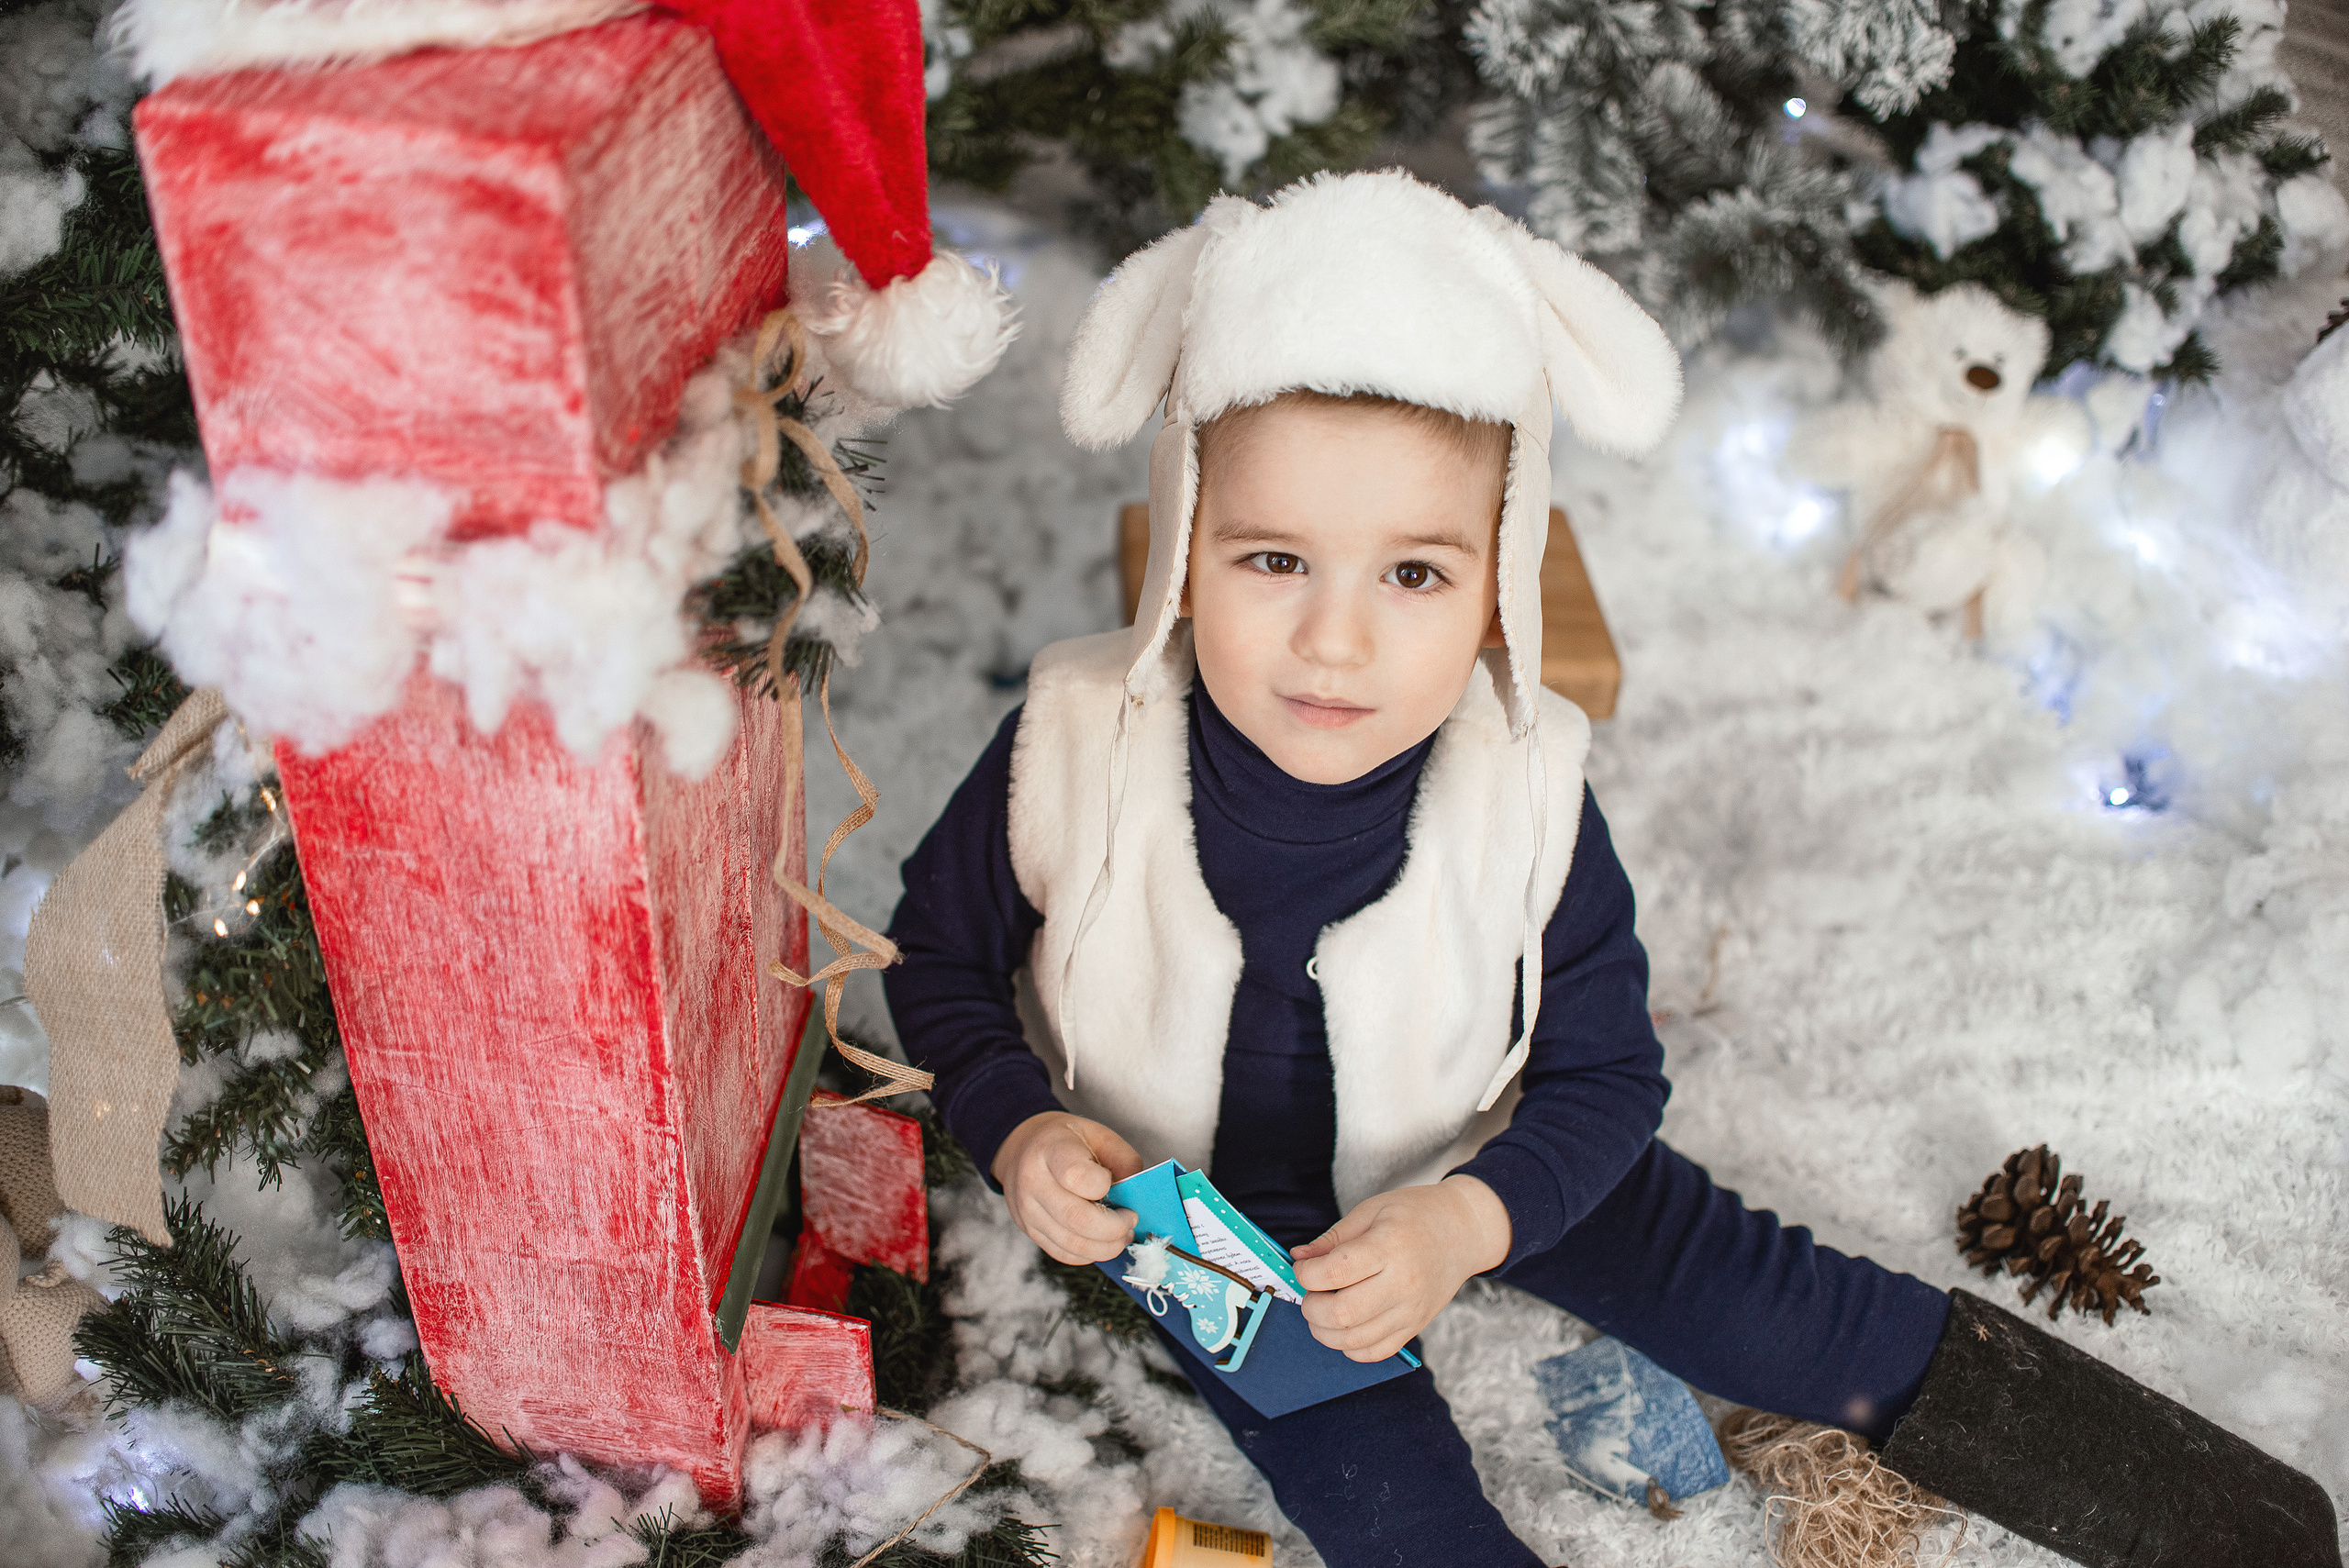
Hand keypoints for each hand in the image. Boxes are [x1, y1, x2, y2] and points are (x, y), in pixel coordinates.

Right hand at [992, 1111, 1143, 1264]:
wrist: (1021, 1148)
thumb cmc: (1065, 1140)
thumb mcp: (1098, 1134)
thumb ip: (1123, 1160)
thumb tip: (1137, 1196)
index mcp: (1051, 1150)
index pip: (1076, 1176)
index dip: (1104, 1186)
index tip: (1116, 1186)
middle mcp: (1033, 1182)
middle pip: (1076, 1219)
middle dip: (1114, 1228)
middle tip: (1130, 1220)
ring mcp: (1027, 1210)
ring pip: (1071, 1244)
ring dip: (1106, 1247)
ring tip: (1121, 1235)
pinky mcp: (1029, 1230)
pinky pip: (1063, 1253)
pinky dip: (1089, 1254)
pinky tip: (1101, 1242)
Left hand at [1290, 1175, 1511, 1362]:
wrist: (1464, 1231)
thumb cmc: (1417, 1215)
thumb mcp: (1372, 1210)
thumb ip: (1334, 1238)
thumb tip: (1298, 1258)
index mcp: (1389, 1247)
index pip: (1334, 1273)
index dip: (1305, 1274)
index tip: (1303, 1268)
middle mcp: (1402, 1283)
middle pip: (1342, 1313)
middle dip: (1311, 1307)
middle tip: (1311, 1292)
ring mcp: (1410, 1310)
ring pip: (1355, 1340)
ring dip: (1325, 1331)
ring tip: (1322, 1311)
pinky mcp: (1415, 1326)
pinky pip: (1376, 1352)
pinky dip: (1351, 1347)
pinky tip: (1345, 1327)